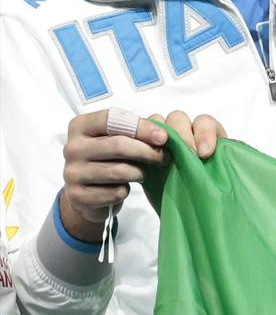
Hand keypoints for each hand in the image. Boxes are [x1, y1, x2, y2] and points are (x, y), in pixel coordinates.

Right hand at [58, 108, 223, 242]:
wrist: (87, 193)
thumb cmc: (109, 159)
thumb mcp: (118, 138)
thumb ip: (135, 131)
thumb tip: (162, 136)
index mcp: (80, 126)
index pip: (112, 119)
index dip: (142, 127)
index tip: (163, 137)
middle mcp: (72, 147)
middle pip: (118, 146)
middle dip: (147, 152)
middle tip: (164, 157)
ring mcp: (71, 172)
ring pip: (119, 171)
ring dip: (140, 173)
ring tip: (143, 173)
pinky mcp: (77, 196)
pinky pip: (115, 192)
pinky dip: (126, 191)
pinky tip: (123, 188)